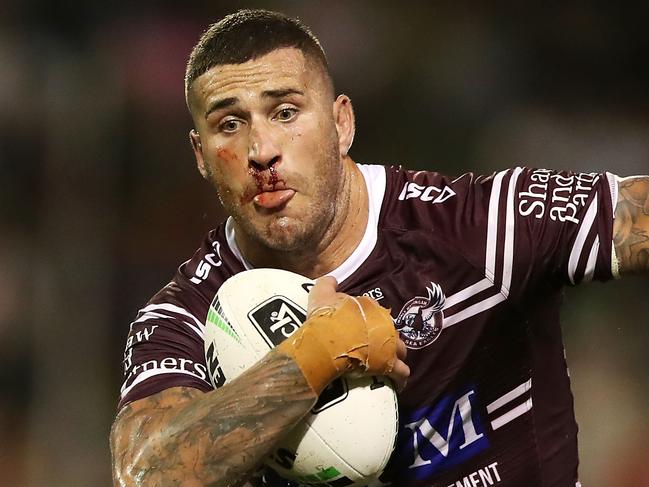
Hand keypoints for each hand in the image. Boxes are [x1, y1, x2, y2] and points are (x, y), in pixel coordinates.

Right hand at [307, 276, 409, 391]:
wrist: (327, 340)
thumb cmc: (326, 317)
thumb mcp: (321, 293)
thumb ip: (327, 283)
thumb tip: (333, 279)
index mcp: (371, 308)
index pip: (376, 311)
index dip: (369, 320)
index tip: (362, 327)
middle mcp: (385, 324)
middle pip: (391, 331)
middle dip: (386, 338)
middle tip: (374, 346)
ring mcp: (390, 345)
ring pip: (401, 351)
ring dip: (396, 357)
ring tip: (387, 364)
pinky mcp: (389, 365)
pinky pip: (401, 373)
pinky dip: (400, 379)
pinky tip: (396, 383)